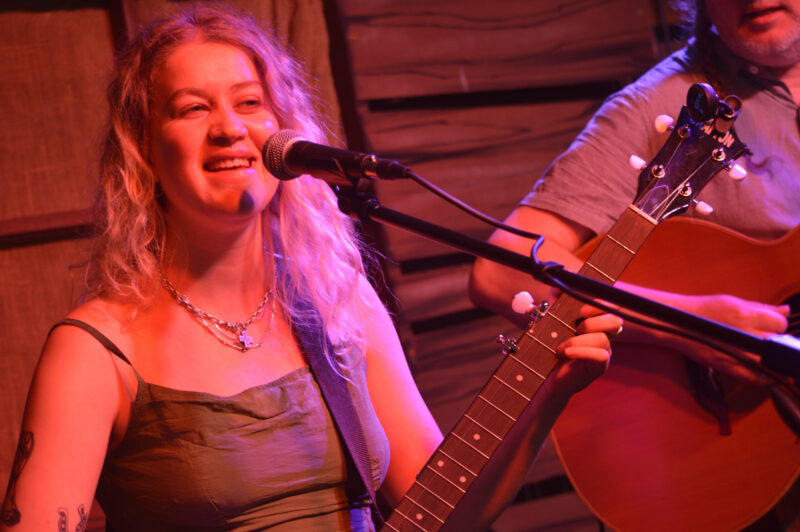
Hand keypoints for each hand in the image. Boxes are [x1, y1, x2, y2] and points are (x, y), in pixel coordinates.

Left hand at [548, 305, 622, 396]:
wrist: (547, 376)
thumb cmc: (551, 348)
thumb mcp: (551, 322)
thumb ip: (556, 304)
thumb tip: (556, 286)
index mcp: (596, 323)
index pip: (610, 308)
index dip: (602, 305)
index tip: (582, 309)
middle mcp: (604, 336)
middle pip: (615, 321)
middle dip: (595, 321)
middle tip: (576, 327)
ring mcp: (604, 352)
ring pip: (603, 339)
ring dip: (579, 340)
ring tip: (561, 347)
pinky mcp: (599, 367)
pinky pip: (601, 355)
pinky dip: (582, 351)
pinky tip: (567, 353)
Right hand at [669, 294, 788, 383]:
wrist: (677, 324)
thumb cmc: (703, 311)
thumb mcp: (732, 301)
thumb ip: (762, 307)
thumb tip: (786, 310)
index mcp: (746, 315)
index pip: (781, 323)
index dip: (776, 324)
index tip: (770, 326)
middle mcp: (745, 334)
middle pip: (779, 341)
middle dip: (774, 339)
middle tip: (763, 338)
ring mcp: (738, 353)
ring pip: (772, 361)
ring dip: (771, 357)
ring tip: (761, 352)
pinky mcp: (729, 368)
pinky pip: (757, 379)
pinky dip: (764, 378)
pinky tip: (765, 373)